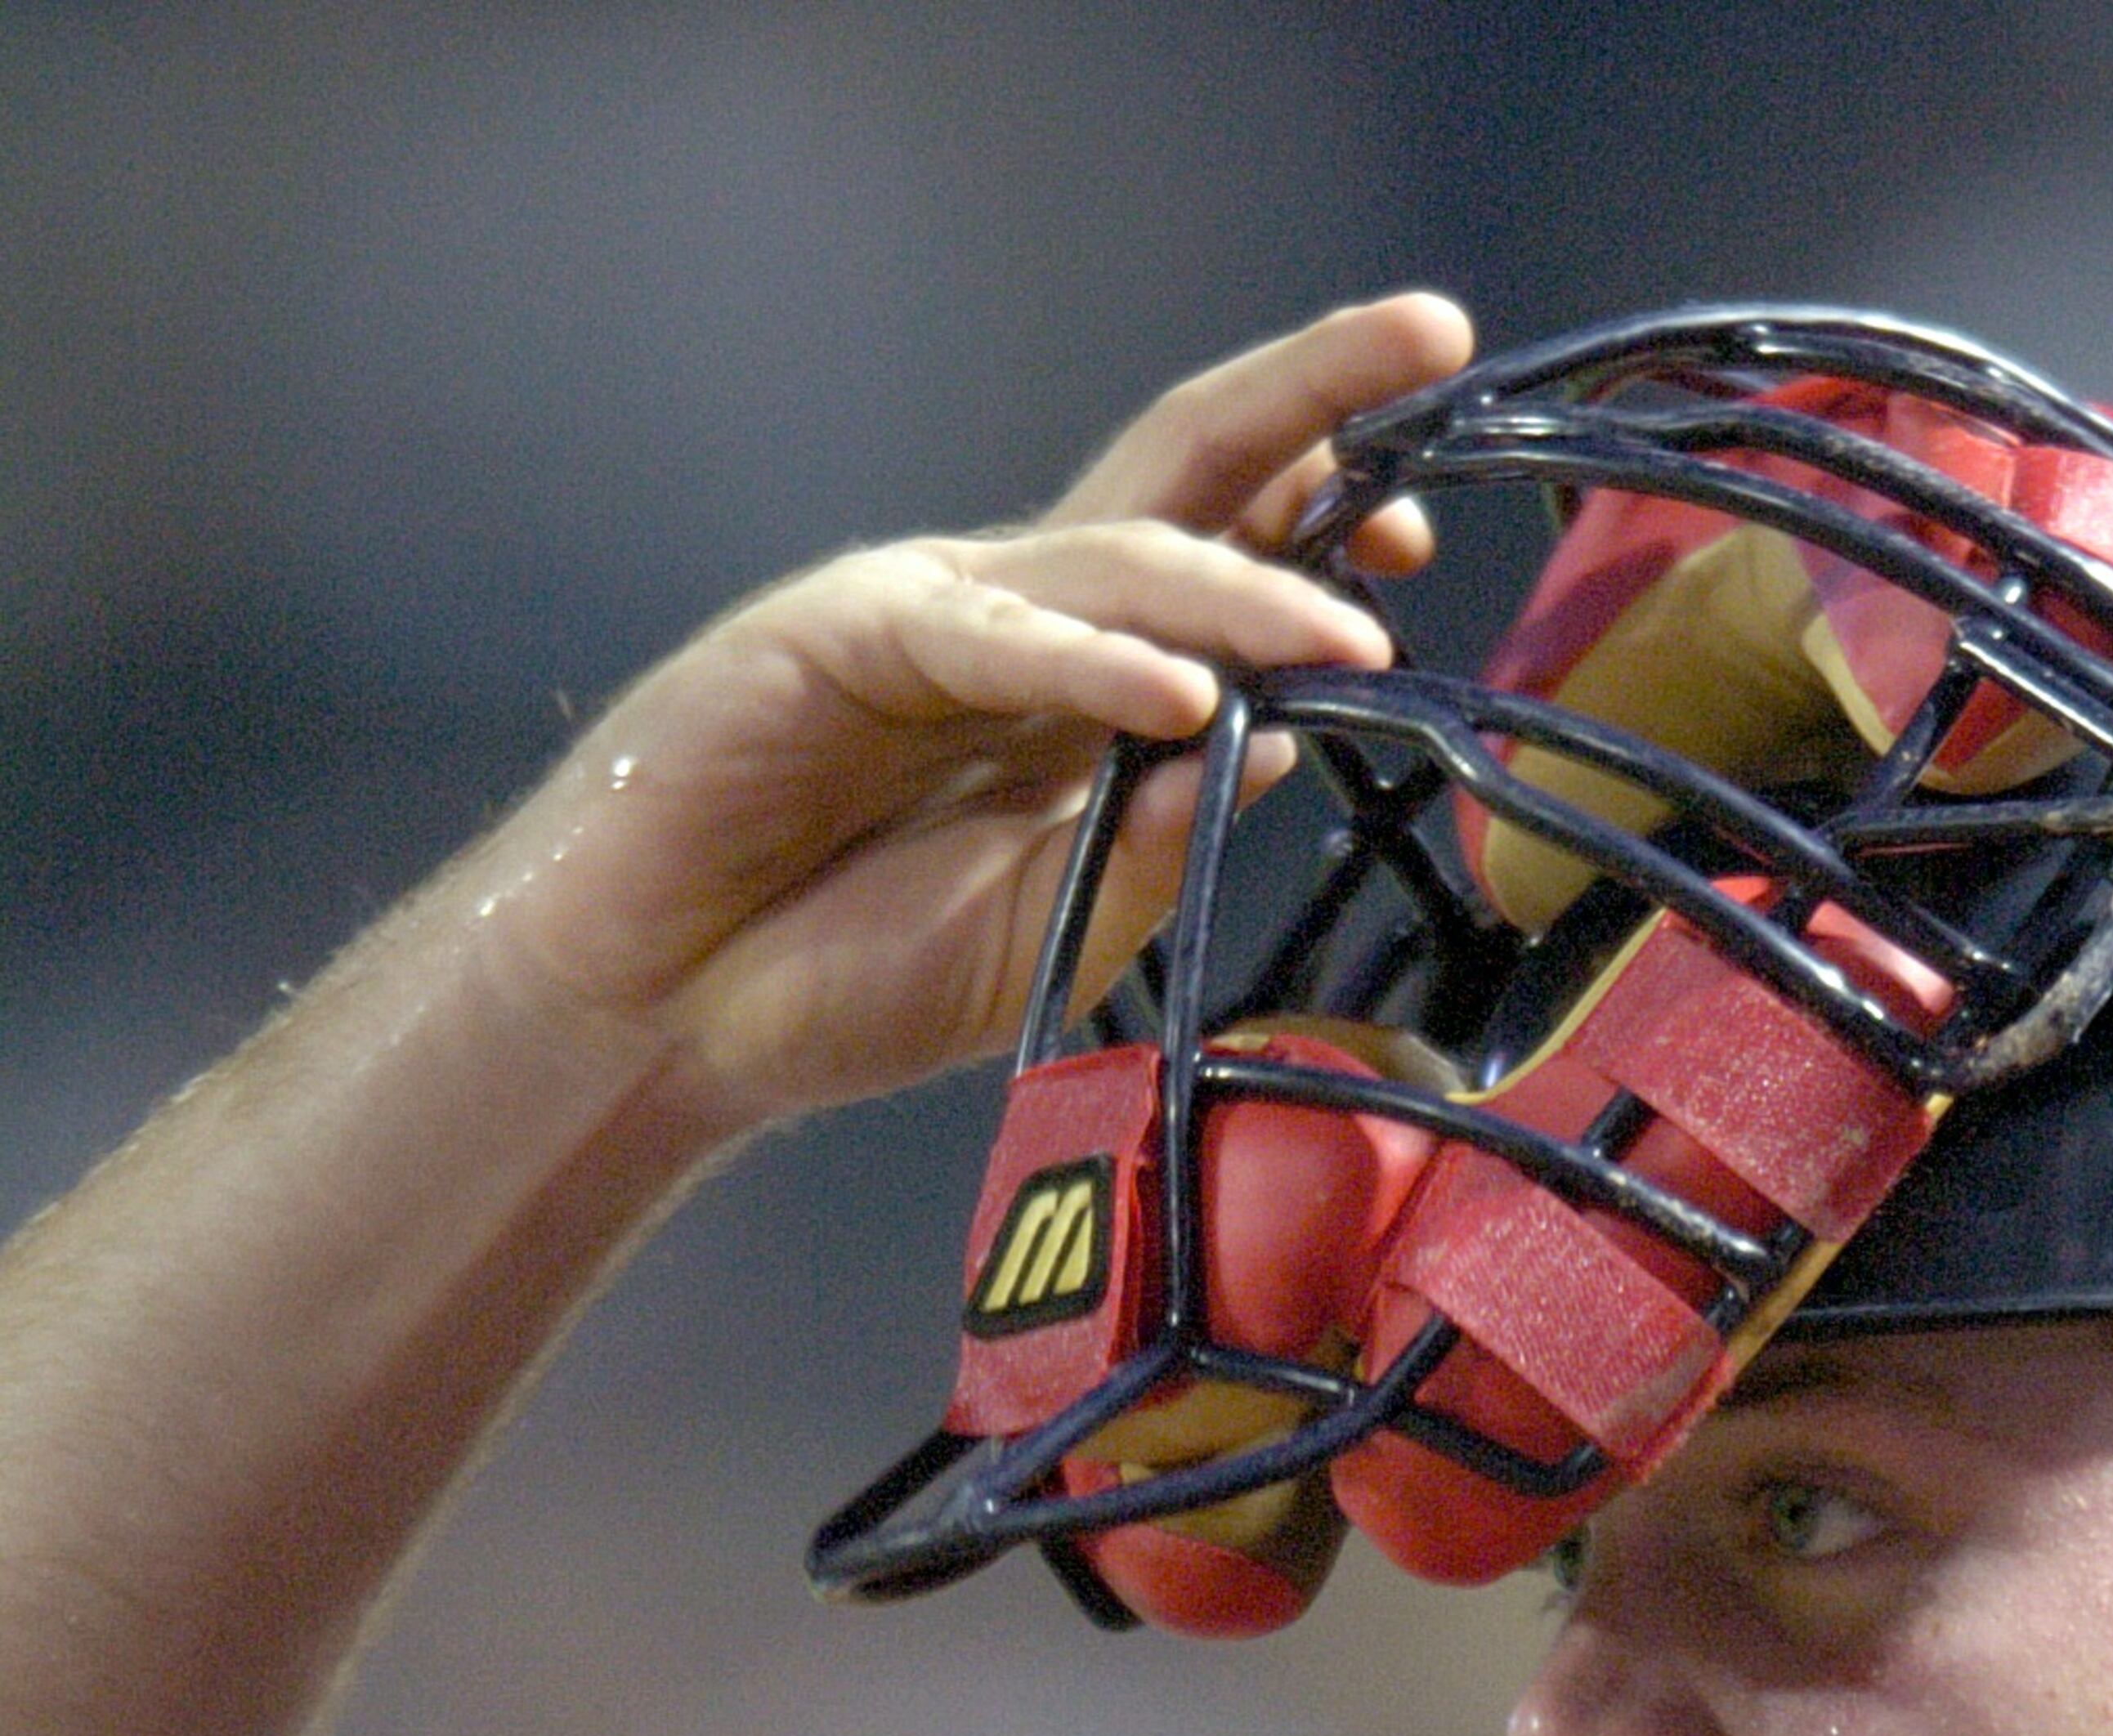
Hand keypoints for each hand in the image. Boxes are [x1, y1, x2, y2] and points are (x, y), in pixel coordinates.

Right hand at [463, 290, 1474, 1135]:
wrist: (666, 1014)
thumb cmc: (841, 976)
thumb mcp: (1042, 938)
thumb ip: (1151, 858)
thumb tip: (1278, 752)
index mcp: (1077, 689)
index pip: (1224, 563)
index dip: (1324, 529)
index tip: (1420, 548)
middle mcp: (1022, 625)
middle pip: (1190, 473)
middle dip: (1315, 398)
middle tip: (1433, 330)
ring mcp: (934, 616)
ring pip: (1115, 560)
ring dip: (1242, 594)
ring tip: (1351, 638)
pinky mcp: (842, 635)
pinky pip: (991, 639)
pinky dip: (1091, 669)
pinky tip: (1181, 699)